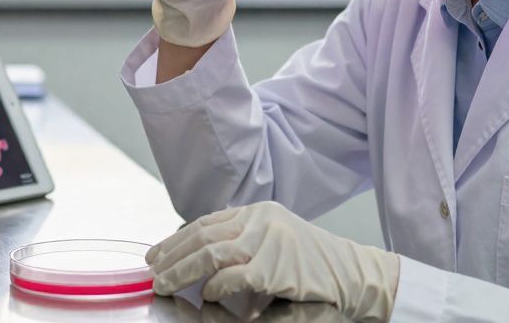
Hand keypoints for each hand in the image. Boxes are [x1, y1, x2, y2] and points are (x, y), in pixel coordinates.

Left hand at [147, 201, 399, 321]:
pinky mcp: (276, 267)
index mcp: (258, 212)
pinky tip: (206, 295)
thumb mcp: (273, 245)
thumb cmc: (312, 268)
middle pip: (203, 235)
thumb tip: (195, 259)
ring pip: (211, 253)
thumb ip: (240, 245)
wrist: (355, 277)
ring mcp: (270, 241)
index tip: (156, 255)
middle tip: (153, 273)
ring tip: (165, 285)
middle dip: (172, 256)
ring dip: (182, 271)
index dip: (177, 239)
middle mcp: (261, 220)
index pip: (206, 222)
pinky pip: (233, 277)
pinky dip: (215, 287)